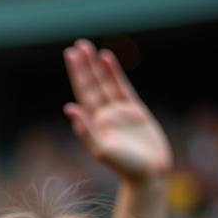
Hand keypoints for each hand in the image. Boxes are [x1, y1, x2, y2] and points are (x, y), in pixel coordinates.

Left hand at [63, 39, 170, 182]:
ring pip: (106, 83)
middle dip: (84, 66)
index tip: (70, 56)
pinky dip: (115, 73)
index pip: (82, 92)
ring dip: (98, 66)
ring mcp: (119, 111)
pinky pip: (122, 87)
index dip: (77, 74)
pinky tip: (109, 60)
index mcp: (93, 123)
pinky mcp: (135, 110)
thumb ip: (86, 130)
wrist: (148, 172)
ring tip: (90, 49)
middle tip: (77, 46)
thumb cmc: (124, 166)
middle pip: (91, 84)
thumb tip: (69, 108)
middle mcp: (103, 114)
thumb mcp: (101, 150)